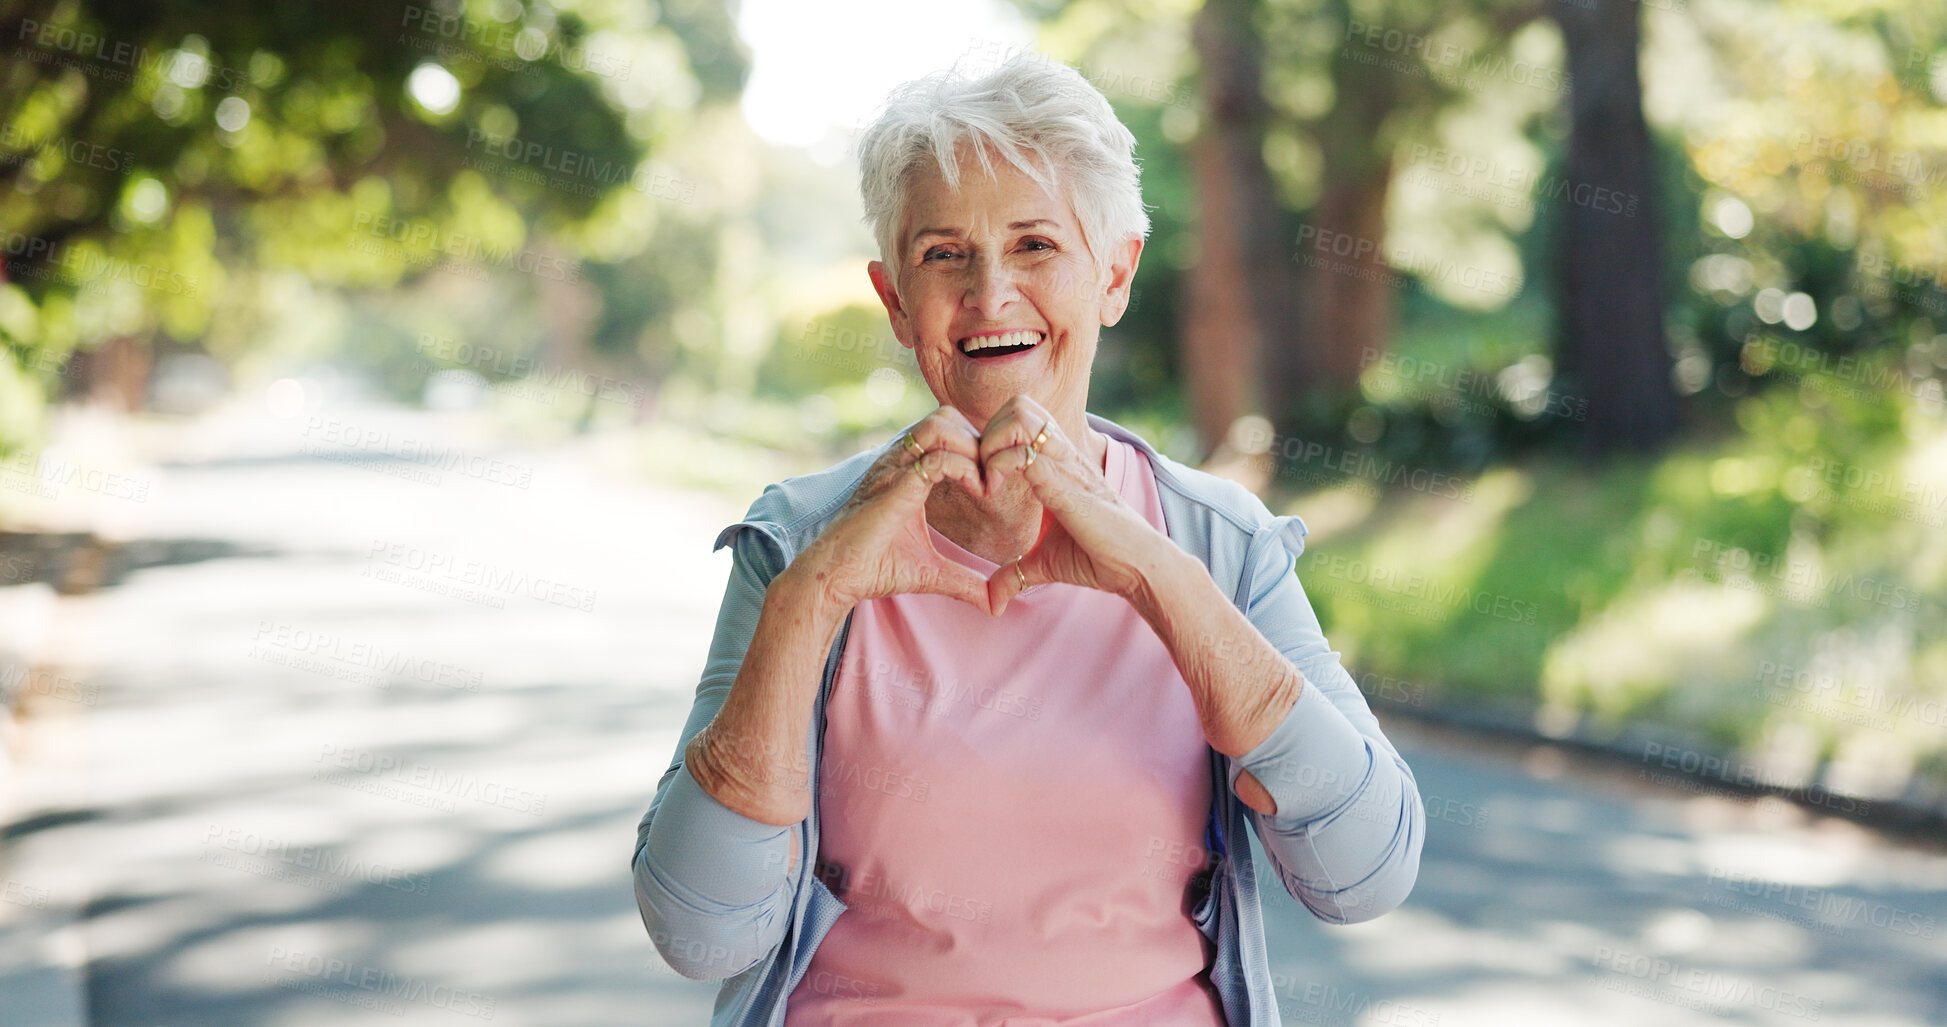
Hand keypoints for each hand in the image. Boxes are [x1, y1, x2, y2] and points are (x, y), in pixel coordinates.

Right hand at [784, 406, 992, 613]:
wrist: (835, 577)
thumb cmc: (874, 569)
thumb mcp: (931, 572)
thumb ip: (965, 582)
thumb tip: (996, 605)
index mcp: (906, 470)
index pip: (948, 430)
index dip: (977, 448)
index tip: (994, 485)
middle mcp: (899, 461)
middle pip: (947, 416)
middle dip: (978, 441)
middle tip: (993, 480)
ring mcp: (894, 468)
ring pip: (941, 424)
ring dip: (972, 448)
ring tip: (985, 484)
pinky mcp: (895, 486)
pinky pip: (937, 459)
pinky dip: (966, 469)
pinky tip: (978, 492)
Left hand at [975, 396, 1167, 614]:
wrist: (1136, 566)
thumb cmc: (1099, 559)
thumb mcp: (1045, 564)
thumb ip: (1015, 574)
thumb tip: (992, 600)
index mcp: (1058, 462)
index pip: (1020, 416)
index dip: (993, 438)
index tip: (984, 478)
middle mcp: (1062, 454)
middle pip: (1018, 403)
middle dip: (988, 432)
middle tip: (982, 473)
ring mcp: (1064, 464)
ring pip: (1019, 415)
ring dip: (992, 443)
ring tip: (989, 480)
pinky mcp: (1064, 483)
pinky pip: (1023, 453)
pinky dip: (998, 467)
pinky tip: (995, 494)